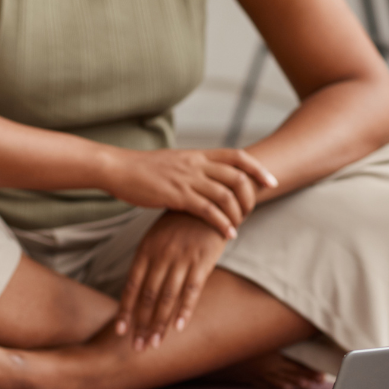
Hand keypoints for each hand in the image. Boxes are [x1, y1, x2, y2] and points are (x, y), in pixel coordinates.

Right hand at [104, 148, 276, 239]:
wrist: (119, 169)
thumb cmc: (144, 170)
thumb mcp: (175, 162)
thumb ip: (194, 168)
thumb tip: (209, 177)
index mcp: (198, 154)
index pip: (237, 156)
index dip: (257, 168)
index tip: (270, 182)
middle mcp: (196, 164)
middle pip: (237, 176)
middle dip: (251, 195)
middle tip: (253, 211)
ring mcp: (187, 179)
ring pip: (225, 195)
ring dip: (238, 213)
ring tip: (238, 227)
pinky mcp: (177, 195)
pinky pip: (207, 210)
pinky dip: (221, 223)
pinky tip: (227, 234)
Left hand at [115, 212, 227, 348]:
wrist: (210, 201)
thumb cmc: (181, 222)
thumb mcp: (157, 236)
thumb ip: (148, 260)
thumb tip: (137, 287)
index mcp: (146, 250)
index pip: (131, 286)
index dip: (125, 310)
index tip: (120, 332)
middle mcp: (160, 256)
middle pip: (147, 297)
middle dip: (141, 325)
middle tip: (137, 347)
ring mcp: (181, 259)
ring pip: (166, 298)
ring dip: (159, 324)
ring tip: (154, 344)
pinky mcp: (202, 261)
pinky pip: (192, 290)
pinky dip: (184, 310)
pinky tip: (178, 328)